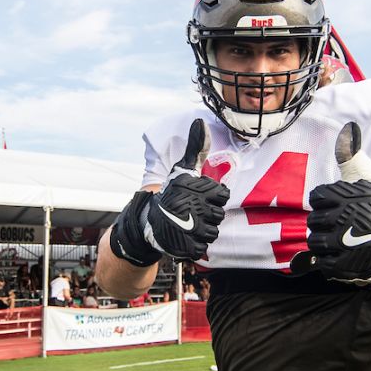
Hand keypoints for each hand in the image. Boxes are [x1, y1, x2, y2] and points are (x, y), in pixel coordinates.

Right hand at [110, 119, 229, 265]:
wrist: (147, 220)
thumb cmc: (171, 192)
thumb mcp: (183, 168)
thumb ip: (196, 147)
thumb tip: (200, 121)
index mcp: (198, 190)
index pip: (223, 196)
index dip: (213, 197)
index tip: (199, 197)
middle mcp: (196, 210)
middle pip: (219, 216)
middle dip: (207, 214)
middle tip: (192, 211)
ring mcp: (191, 230)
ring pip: (212, 233)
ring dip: (202, 230)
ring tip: (189, 223)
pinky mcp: (187, 248)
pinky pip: (203, 248)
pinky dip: (195, 244)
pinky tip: (185, 236)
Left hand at [291, 122, 370, 279]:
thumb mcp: (366, 176)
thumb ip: (351, 154)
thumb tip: (348, 129)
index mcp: (350, 198)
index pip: (318, 196)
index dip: (325, 201)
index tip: (338, 204)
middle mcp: (348, 220)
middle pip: (313, 221)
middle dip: (323, 222)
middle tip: (340, 223)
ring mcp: (347, 245)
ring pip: (315, 242)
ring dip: (323, 242)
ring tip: (339, 238)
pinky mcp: (348, 266)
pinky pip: (323, 264)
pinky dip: (328, 261)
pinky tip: (340, 254)